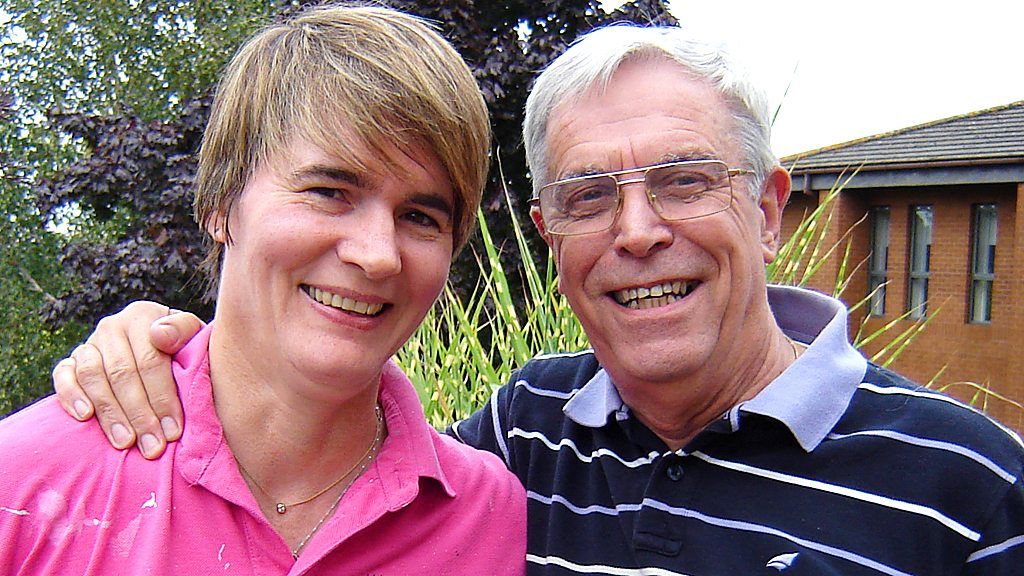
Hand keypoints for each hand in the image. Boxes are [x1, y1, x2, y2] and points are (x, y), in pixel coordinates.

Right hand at [51, 301, 204, 458]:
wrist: (164, 351)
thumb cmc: (185, 349)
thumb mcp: (194, 336)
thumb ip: (184, 331)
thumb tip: (159, 335)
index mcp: (143, 317)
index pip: (151, 360)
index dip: (162, 397)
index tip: (174, 430)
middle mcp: (112, 327)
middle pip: (122, 374)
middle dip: (140, 415)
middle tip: (153, 447)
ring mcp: (89, 344)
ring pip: (93, 378)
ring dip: (110, 413)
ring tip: (126, 442)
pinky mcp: (70, 362)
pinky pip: (63, 376)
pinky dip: (71, 395)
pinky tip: (85, 417)